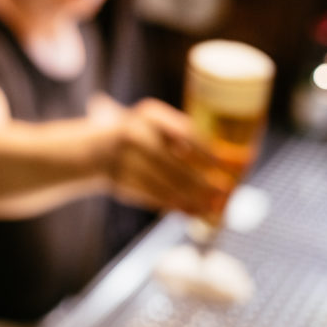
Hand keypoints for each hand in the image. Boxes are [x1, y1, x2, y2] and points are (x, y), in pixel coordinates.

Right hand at [102, 97, 236, 219]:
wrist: (96, 148)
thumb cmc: (142, 135)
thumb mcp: (159, 125)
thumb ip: (185, 139)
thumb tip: (230, 161)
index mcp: (151, 114)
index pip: (186, 133)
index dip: (209, 151)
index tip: (229, 163)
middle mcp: (135, 133)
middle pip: (175, 163)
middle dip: (203, 181)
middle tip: (226, 191)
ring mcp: (124, 158)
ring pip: (165, 184)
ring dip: (193, 198)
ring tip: (214, 207)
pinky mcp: (121, 182)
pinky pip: (154, 197)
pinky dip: (176, 206)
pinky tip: (193, 212)